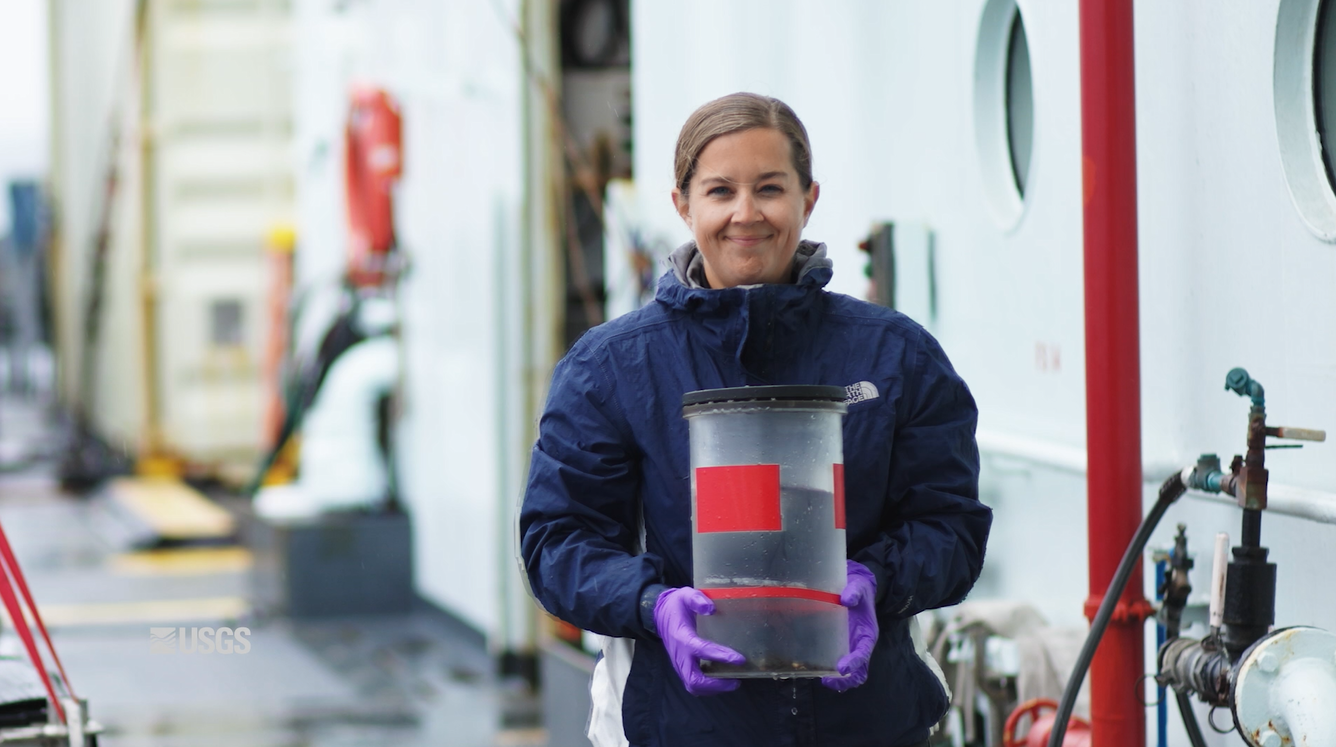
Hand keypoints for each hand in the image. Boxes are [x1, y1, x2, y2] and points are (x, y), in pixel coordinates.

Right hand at [653, 587, 745, 694]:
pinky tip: (721, 680)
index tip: (740, 659)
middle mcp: (679, 655)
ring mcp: (679, 663)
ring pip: (693, 685)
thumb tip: (711, 608)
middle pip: (694, 680)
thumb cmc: (676, 605)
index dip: (720, 656)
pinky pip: (692, 683)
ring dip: (712, 689)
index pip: (701, 650)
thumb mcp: (685, 595)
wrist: (659, 615)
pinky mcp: (681, 667)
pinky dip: (707, 687)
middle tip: (736, 681)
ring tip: (731, 683)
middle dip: (716, 685)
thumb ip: (697, 599)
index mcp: (682, 637)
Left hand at [821, 560, 877, 690]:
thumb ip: (854, 592)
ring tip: (823, 680)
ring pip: (851, 674)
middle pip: (860, 672)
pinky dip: (832, 673)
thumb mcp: (859, 587)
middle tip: (828, 681)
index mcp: (868, 634)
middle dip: (847, 680)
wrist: (856, 590)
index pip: (864, 653)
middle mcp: (861, 645)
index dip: (855, 662)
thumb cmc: (859, 590)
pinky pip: (839, 665)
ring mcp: (852, 648)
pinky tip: (817, 671)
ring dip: (839, 681)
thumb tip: (845, 599)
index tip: (842, 668)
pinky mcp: (841, 647)